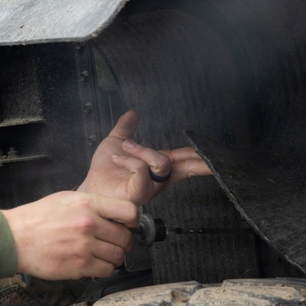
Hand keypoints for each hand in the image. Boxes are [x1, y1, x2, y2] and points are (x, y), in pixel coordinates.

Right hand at [2, 191, 136, 279]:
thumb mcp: (65, 199)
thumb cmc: (36, 219)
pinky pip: (106, 270)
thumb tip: (113, 213)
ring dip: (115, 257)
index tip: (129, 224)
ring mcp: (84, 246)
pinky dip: (105, 269)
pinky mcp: (78, 266)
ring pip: (118, 256)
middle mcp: (88, 224)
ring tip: (103, 254)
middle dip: (124, 242)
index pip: (129, 211)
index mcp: (87, 204)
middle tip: (115, 243)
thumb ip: (91, 205)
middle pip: (125, 237)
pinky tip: (95, 264)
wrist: (14, 238)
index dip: (133, 220)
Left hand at [78, 109, 210, 204]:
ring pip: (161, 162)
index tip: (215, 153)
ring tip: (125, 147)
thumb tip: (133, 112)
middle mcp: (157, 178)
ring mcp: (150, 187)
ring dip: (142, 150)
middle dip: (199, 162)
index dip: (199, 155)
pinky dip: (129, 160)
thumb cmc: (104, 170)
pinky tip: (117, 158)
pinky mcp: (139, 193)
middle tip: (210, 160)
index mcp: (156, 165)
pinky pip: (142, 170)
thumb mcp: (115, 143)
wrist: (90, 186)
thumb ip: (125, 128)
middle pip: (185, 166)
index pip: (184, 159)